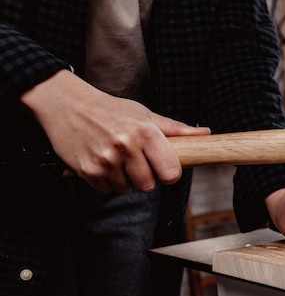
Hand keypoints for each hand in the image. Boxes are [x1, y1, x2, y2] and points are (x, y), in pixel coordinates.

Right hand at [20, 69, 210, 193]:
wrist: (67, 105)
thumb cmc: (111, 110)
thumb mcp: (145, 114)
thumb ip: (175, 129)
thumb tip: (206, 134)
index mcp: (145, 132)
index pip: (171, 173)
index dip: (169, 173)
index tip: (163, 167)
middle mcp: (126, 146)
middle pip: (149, 186)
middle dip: (146, 178)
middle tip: (137, 161)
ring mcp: (105, 160)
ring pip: (128, 189)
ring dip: (125, 180)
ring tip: (117, 159)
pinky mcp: (87, 170)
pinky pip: (107, 190)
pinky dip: (107, 181)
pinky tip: (103, 162)